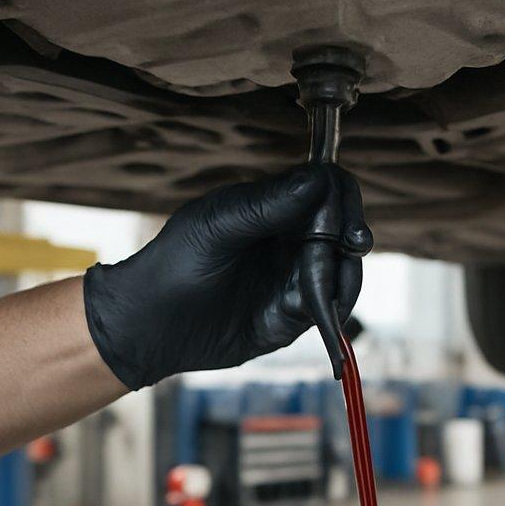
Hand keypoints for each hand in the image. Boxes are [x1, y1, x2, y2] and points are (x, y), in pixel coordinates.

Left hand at [82, 165, 370, 389]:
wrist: (152, 325)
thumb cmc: (174, 264)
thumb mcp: (216, 227)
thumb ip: (267, 205)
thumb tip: (318, 179)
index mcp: (274, 206)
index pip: (328, 189)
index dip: (342, 197)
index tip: (340, 213)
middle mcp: (292, 238)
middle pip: (346, 228)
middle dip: (352, 236)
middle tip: (349, 245)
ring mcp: (298, 276)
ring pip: (346, 269)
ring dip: (343, 275)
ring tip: (317, 284)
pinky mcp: (297, 314)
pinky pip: (333, 307)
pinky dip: (334, 308)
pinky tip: (318, 309)